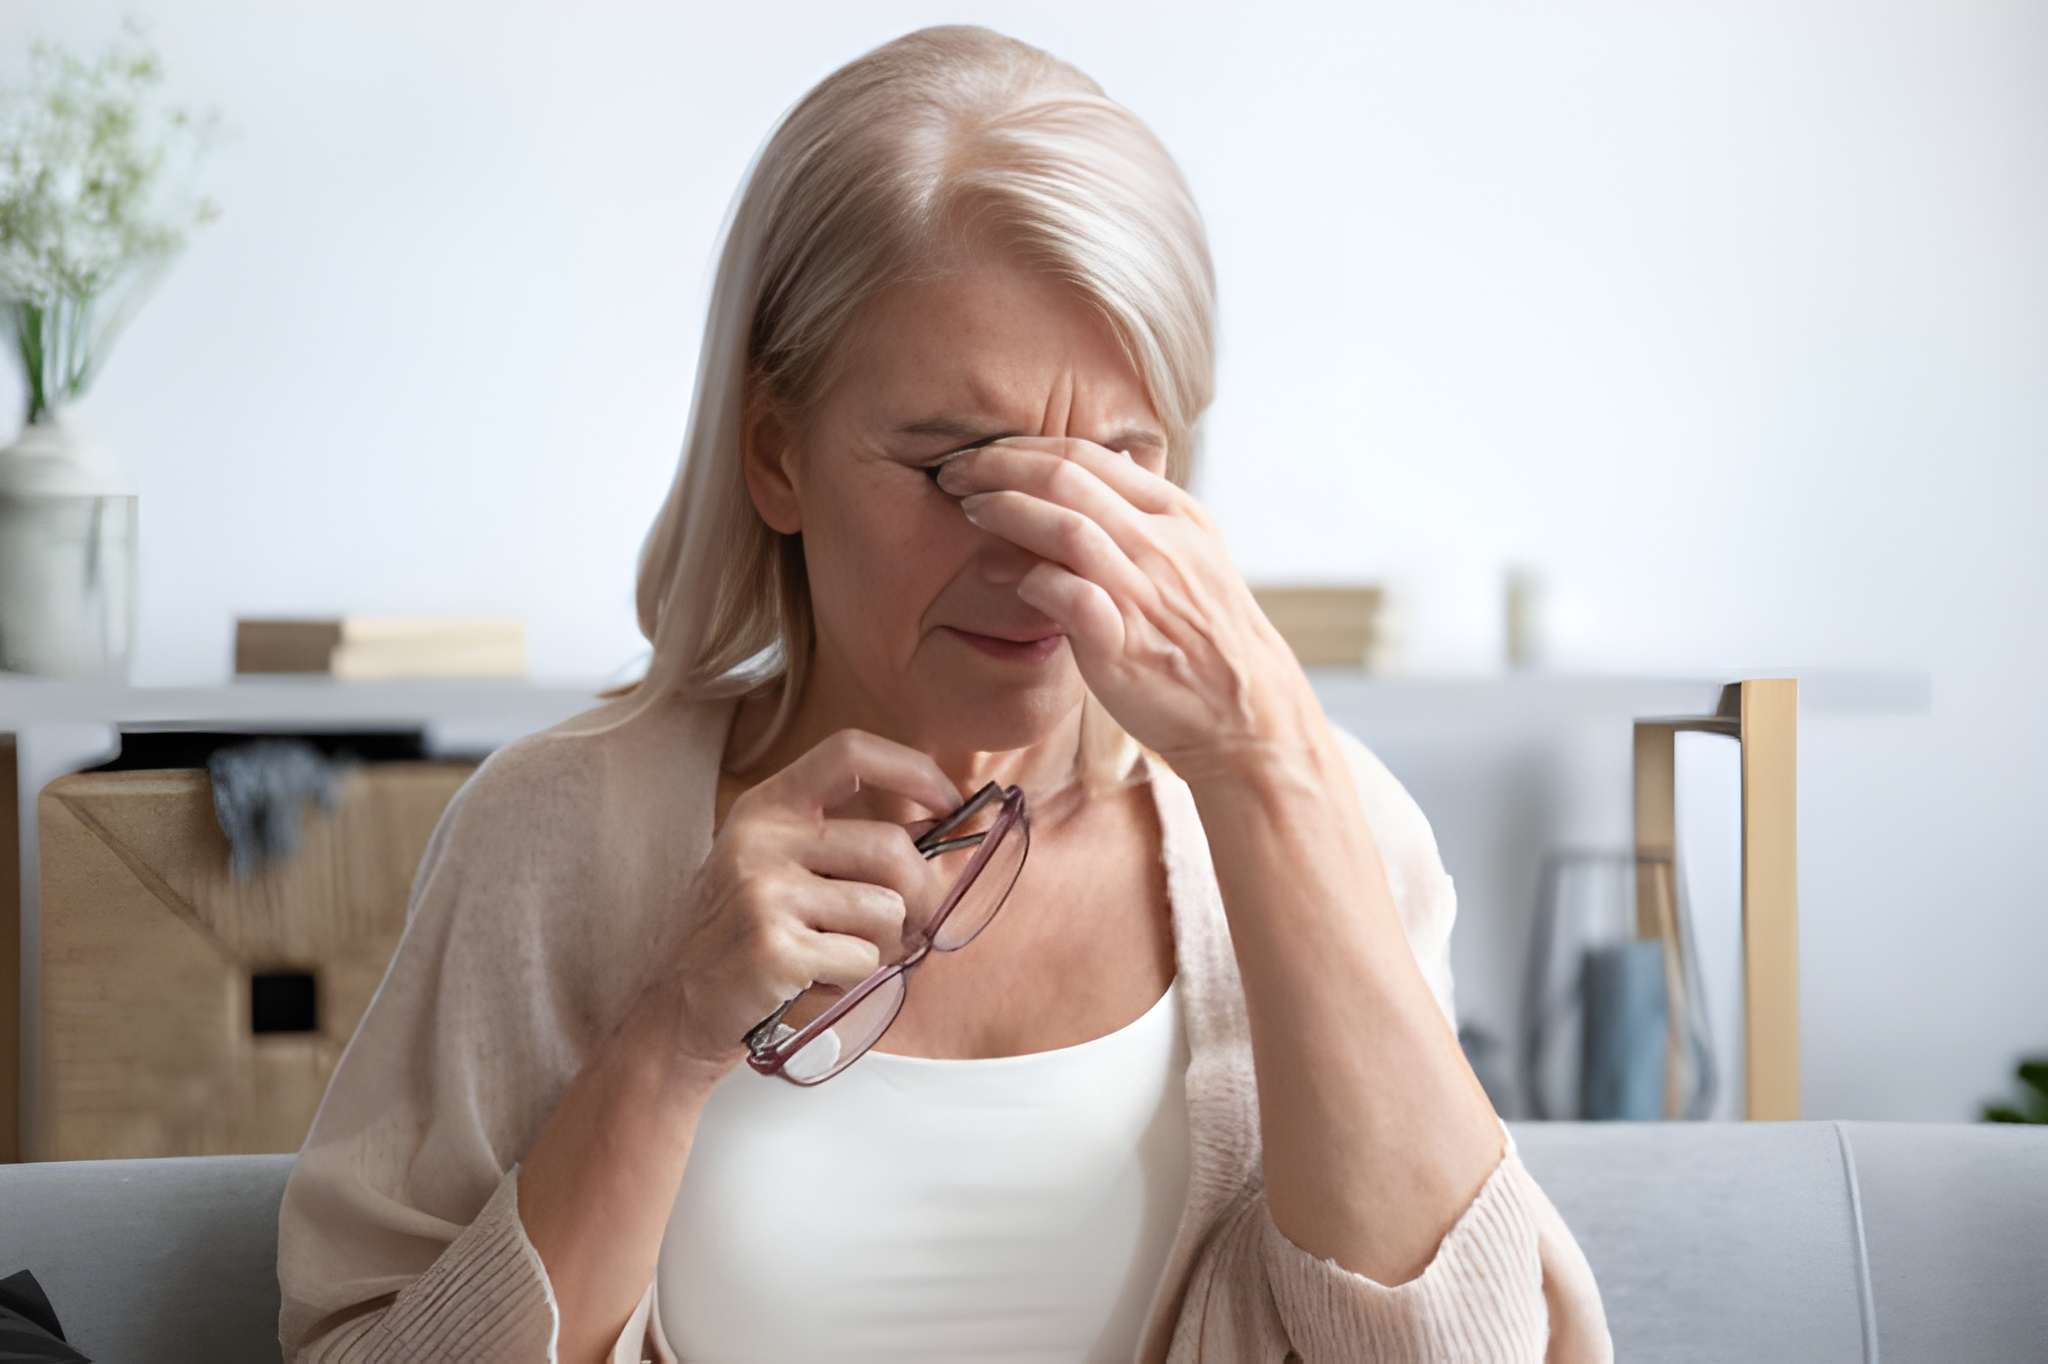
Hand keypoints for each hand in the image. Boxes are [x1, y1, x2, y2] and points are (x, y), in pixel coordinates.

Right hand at [629, 728, 965, 1080]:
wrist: (681, 1006)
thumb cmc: (748, 932)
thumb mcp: (781, 865)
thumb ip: (848, 841)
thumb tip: (949, 825)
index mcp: (768, 807)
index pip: (850, 752)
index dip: (913, 770)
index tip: (950, 802)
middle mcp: (761, 839)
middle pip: (891, 847)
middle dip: (924, 894)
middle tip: (917, 925)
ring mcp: (763, 893)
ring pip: (887, 910)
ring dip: (884, 945)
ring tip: (837, 954)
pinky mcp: (774, 948)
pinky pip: (864, 960)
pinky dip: (854, 979)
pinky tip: (814, 980)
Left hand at [936, 434, 1327, 780]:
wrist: (1245, 712)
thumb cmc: (1205, 636)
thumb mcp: (1190, 555)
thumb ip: (1144, 514)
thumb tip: (1110, 465)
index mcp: (1174, 513)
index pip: (1087, 454)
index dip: (1023, 448)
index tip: (982, 455)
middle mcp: (1161, 542)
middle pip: (1067, 476)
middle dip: (999, 465)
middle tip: (954, 473)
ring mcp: (1144, 591)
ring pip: (1066, 527)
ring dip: (1007, 510)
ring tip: (968, 510)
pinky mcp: (1125, 642)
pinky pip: (1069, 595)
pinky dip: (1030, 578)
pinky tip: (1000, 575)